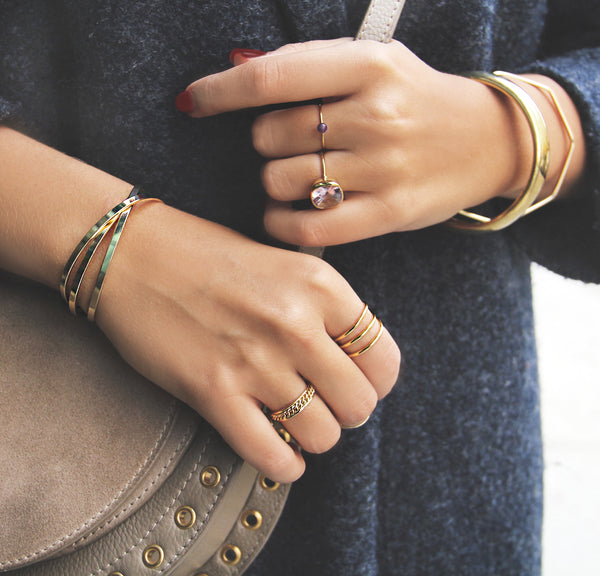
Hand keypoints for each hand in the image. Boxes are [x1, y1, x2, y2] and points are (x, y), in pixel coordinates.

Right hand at [94, 202, 399, 481]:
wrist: (135, 254)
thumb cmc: (209, 256)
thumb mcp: (286, 264)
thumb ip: (326, 309)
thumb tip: (356, 361)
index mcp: (321, 286)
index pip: (385, 360)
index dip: (377, 381)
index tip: (359, 383)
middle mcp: (295, 324)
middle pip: (359, 404)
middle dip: (346, 411)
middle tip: (325, 402)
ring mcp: (255, 360)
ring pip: (322, 435)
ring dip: (313, 436)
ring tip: (296, 421)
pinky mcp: (213, 391)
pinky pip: (271, 456)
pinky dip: (283, 464)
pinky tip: (280, 452)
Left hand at [178, 38, 532, 244]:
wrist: (487, 140)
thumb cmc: (416, 100)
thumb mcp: (375, 62)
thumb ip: (309, 65)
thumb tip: (235, 66)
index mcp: (369, 65)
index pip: (274, 76)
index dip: (221, 90)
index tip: (192, 101)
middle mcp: (376, 115)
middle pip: (271, 134)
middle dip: (262, 140)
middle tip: (287, 142)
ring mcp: (384, 168)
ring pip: (282, 181)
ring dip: (273, 181)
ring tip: (294, 176)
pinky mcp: (389, 214)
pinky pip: (309, 228)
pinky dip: (281, 224)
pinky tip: (283, 214)